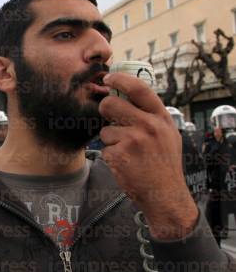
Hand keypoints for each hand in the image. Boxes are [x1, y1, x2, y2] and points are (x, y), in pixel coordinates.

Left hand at [99, 73, 197, 239]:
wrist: (165, 194)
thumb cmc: (163, 164)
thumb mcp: (167, 134)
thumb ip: (151, 116)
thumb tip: (127, 96)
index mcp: (161, 117)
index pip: (139, 89)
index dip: (120, 79)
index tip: (108, 77)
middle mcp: (149, 125)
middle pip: (110, 104)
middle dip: (104, 110)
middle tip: (109, 119)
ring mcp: (133, 140)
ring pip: (104, 129)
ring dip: (109, 140)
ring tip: (126, 152)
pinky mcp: (119, 155)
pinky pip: (104, 148)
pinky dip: (110, 156)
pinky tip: (124, 164)